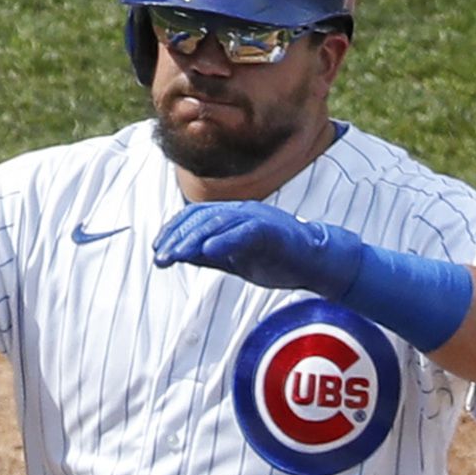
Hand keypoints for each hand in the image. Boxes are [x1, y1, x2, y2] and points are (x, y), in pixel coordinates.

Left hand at [152, 201, 355, 297]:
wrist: (316, 263)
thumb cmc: (276, 260)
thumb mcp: (235, 260)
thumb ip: (208, 256)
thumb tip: (178, 255)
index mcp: (233, 216)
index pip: (196, 217)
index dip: (174, 231)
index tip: (158, 251)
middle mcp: (243, 211)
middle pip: (203, 218)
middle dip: (178, 237)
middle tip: (160, 258)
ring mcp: (259, 218)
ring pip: (220, 222)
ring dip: (194, 239)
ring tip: (176, 255)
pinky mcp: (273, 231)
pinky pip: (246, 232)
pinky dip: (226, 240)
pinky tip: (208, 251)